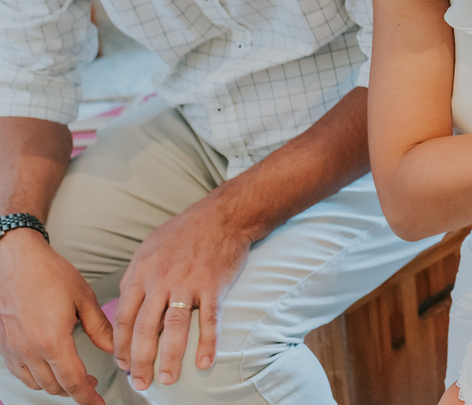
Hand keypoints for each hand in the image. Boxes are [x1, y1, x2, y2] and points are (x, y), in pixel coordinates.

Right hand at [0, 229, 111, 404]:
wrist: (15, 261)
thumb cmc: (49, 274)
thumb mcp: (83, 298)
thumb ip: (99, 327)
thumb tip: (114, 348)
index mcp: (53, 341)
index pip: (72, 382)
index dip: (87, 397)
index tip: (98, 403)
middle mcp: (30, 351)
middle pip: (54, 386)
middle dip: (75, 391)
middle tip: (91, 385)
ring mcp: (14, 350)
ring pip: (36, 383)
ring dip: (56, 385)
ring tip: (73, 376)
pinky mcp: (4, 345)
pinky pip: (21, 372)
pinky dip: (37, 377)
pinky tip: (49, 367)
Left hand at [113, 198, 251, 390]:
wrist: (222, 215)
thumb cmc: (185, 231)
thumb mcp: (149, 248)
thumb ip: (137, 277)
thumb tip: (127, 306)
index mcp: (141, 273)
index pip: (124, 317)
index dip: (122, 346)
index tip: (123, 364)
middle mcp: (160, 280)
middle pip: (145, 328)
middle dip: (140, 360)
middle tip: (140, 383)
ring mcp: (187, 283)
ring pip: (174, 328)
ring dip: (170, 358)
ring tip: (167, 379)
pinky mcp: (213, 285)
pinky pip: (209, 319)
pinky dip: (207, 343)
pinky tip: (204, 362)